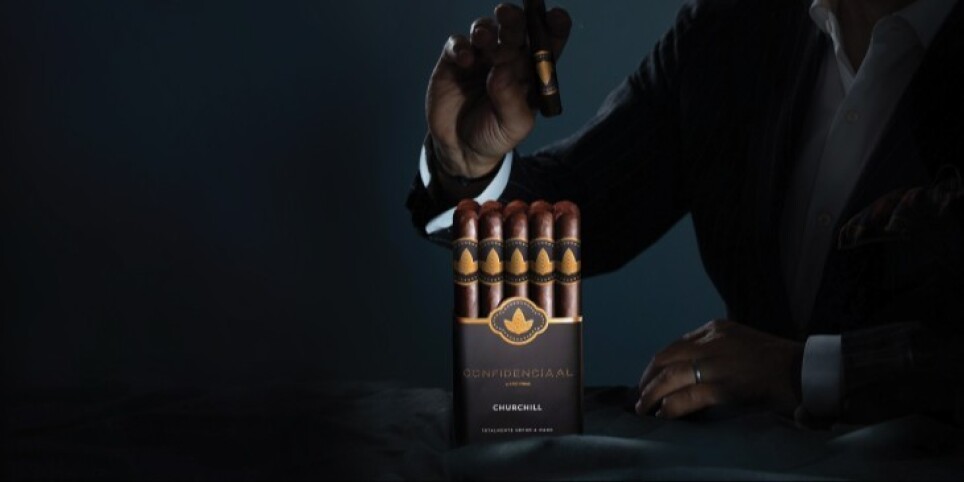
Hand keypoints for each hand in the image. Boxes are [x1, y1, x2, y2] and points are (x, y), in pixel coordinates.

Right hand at [426, 3, 570, 178]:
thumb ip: (511, 100)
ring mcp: (481, 57)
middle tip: (508, 14)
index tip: (555, 17)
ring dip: (485, 29)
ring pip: (485, 29)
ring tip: (484, 39)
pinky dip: (460, 46)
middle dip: (514, 17)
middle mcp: (508, 57)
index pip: (548, 41)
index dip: (554, 26)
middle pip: (515, 28)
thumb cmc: (496, 135)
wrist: (461, 150)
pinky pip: (457, 44)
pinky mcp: (455, 62)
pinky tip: (465, 59)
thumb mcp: (513, 126)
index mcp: (531, 69)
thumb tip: (502, 70)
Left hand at [635, 320, 803, 418]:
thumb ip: (721, 350)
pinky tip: (663, 415)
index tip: (652, 376)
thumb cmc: (782, 362)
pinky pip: (684, 398)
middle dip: (648, 378)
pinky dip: (669, 407)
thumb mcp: (745, 342)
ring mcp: (715, 363)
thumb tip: (698, 370)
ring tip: (644, 408)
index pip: (677, 345)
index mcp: (716, 328)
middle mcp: (711, 341)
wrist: (807, 371)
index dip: (660, 363)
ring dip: (651, 395)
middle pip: (666, 358)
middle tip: (640, 395)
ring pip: (669, 378)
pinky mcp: (721, 387)